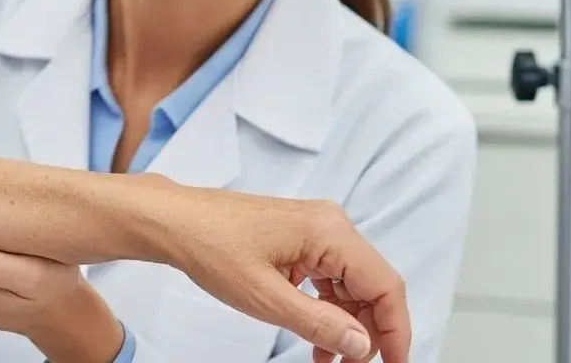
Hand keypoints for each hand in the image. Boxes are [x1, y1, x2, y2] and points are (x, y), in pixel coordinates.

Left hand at [152, 180, 407, 362]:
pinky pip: (329, 276)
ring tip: (330, 358)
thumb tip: (362, 344)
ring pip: (352, 284)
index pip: (385, 286)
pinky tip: (317, 336)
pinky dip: (327, 307)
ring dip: (346, 323)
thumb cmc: (210, 246)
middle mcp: (329, 224)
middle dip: (369, 330)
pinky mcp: (300, 237)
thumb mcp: (265, 297)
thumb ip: (319, 322)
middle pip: (372, 285)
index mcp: (329, 232)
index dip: (396, 330)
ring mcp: (315, 229)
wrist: (174, 222)